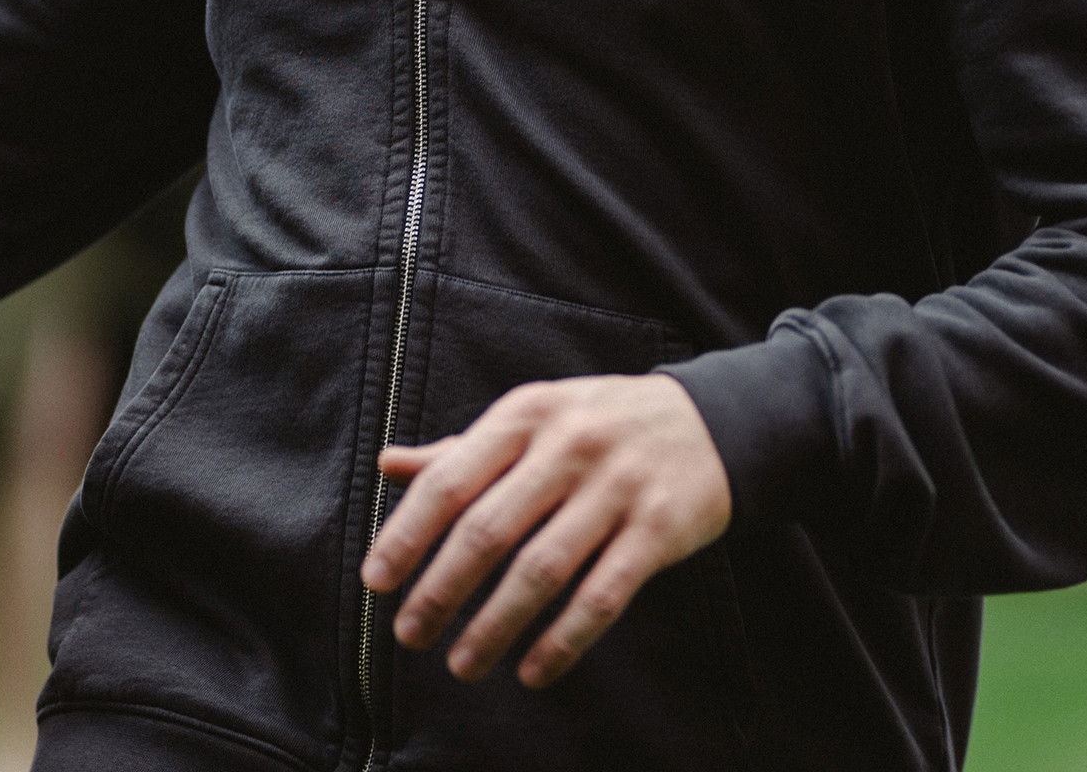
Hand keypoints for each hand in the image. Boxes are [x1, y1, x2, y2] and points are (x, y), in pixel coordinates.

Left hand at [359, 373, 730, 688]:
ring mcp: (618, 488)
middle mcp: (570, 445)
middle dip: (441, 591)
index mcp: (527, 414)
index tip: (375, 583)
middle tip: (409, 636)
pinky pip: (602, 597)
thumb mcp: (534, 418)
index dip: (407, 535)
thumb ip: (463, 449)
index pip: (451, 480)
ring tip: (462, 665)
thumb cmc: (599, 424)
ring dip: (494, 627)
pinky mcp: (659, 530)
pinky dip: (563, 641)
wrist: (711, 422)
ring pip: (542, 571)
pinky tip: (532, 672)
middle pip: (490, 530)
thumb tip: (386, 465)